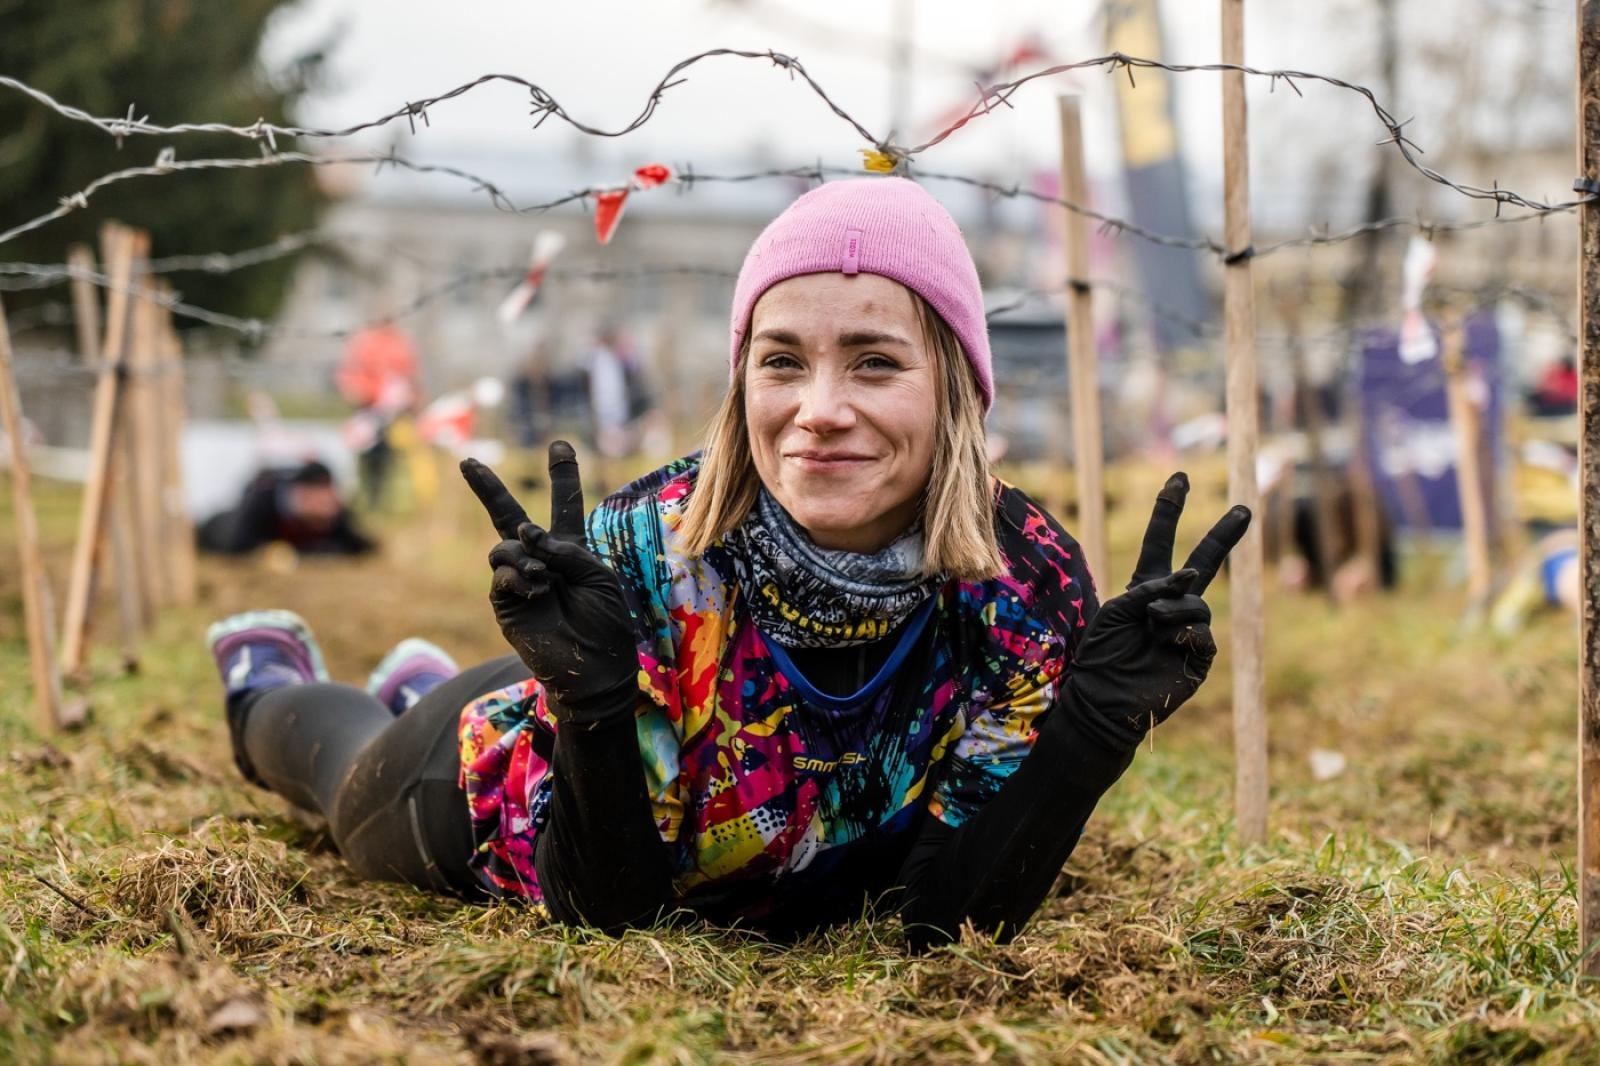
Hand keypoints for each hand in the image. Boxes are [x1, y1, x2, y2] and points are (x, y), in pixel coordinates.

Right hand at [461, 442, 638, 726]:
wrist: (593, 667)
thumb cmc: (606, 621)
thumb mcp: (598, 575)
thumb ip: (565, 548)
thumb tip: (525, 536)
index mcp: (570, 549)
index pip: (564, 505)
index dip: (562, 476)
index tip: (559, 444)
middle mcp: (540, 559)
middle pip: (510, 516)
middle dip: (489, 489)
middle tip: (468, 461)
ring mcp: (519, 579)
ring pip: (503, 546)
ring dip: (523, 554)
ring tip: (545, 577)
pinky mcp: (505, 602)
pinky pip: (500, 574)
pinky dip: (518, 575)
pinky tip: (537, 589)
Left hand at [1065, 473, 1250, 750]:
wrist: (1102, 699)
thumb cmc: (1101, 654)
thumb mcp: (1117, 609)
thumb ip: (1151, 587)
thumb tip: (1189, 578)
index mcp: (1146, 587)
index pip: (1160, 542)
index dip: (1169, 510)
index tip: (1179, 478)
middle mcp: (1171, 604)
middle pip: (1204, 563)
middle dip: (1223, 536)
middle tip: (1244, 508)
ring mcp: (1188, 630)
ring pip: (1198, 603)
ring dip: (1173, 609)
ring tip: (1150, 624)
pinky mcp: (1199, 657)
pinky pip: (1203, 633)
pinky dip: (1185, 632)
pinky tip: (1168, 640)